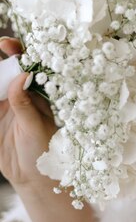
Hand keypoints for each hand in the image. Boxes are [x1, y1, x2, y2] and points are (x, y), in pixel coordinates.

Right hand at [0, 37, 56, 186]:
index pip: (28, 64)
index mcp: (38, 92)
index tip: (7, 43)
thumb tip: (22, 76)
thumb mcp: (36, 126)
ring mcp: (3, 105)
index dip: (18, 51)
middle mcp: (19, 94)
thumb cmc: (46, 150)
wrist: (34, 178)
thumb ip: (26, 103)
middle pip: (4, 70)